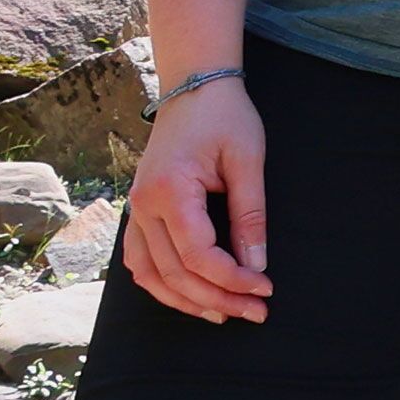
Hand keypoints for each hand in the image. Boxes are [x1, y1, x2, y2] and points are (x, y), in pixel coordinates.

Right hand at [124, 75, 271, 323]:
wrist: (194, 86)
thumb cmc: (224, 116)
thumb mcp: (247, 159)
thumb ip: (250, 214)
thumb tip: (256, 265)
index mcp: (170, 189)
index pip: (198, 254)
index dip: (231, 279)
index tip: (264, 288)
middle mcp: (143, 204)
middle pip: (175, 272)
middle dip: (217, 298)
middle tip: (256, 311)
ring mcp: (135, 209)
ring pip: (150, 274)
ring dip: (186, 300)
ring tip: (224, 313)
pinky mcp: (138, 210)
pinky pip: (140, 260)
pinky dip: (161, 284)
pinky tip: (188, 295)